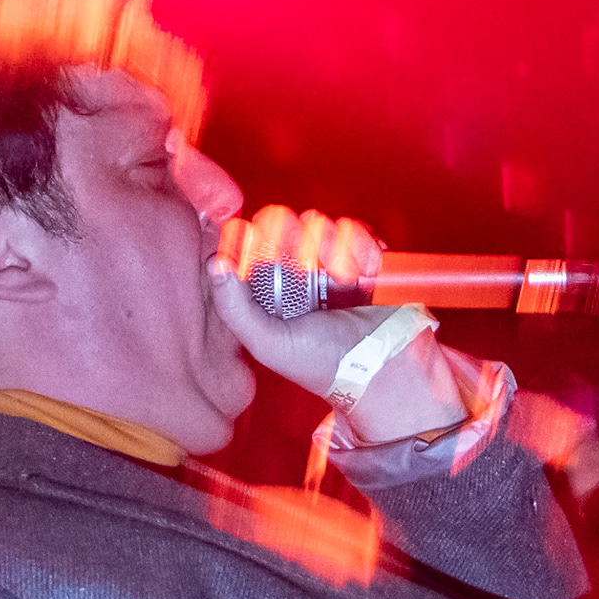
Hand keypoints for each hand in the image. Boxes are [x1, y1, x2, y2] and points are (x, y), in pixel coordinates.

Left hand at [209, 206, 465, 441]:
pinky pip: (359, 234)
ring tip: (339, 269)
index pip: (255, 249)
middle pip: (288, 229)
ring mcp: (335, 267)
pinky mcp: (368, 263)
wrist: (384, 373)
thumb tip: (214, 263)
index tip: (257, 236)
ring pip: (322, 226)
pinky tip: (360, 269)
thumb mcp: (269, 343)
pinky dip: (360, 242)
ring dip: (329, 239)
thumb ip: (235, 309)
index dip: (254, 236)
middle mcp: (301, 277)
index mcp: (273, 293)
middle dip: (293, 232)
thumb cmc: (325, 365)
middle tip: (305, 254)